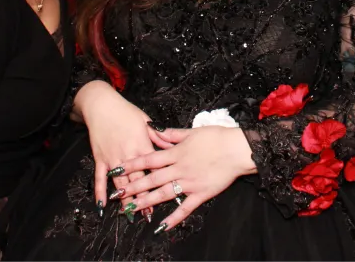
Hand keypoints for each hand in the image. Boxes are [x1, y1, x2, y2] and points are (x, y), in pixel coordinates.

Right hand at [74, 81, 155, 220]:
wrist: (103, 106)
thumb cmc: (126, 112)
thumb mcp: (147, 121)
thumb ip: (160, 137)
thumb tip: (174, 145)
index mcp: (142, 145)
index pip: (154, 169)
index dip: (160, 183)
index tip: (168, 196)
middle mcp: (128, 154)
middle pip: (138, 180)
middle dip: (143, 197)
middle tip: (148, 213)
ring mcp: (113, 158)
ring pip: (120, 183)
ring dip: (125, 199)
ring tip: (130, 213)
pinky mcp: (100, 159)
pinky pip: (100, 178)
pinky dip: (100, 192)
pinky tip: (102, 205)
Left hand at [114, 126, 256, 231]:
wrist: (237, 149)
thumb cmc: (216, 138)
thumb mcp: (191, 131)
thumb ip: (170, 134)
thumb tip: (153, 128)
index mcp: (176, 153)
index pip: (148, 159)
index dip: (132, 164)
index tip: (117, 168)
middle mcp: (179, 169)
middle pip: (152, 179)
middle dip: (133, 187)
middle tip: (117, 194)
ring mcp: (190, 183)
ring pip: (164, 194)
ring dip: (146, 202)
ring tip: (131, 209)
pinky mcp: (201, 194)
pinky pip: (185, 208)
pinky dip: (174, 218)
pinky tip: (162, 226)